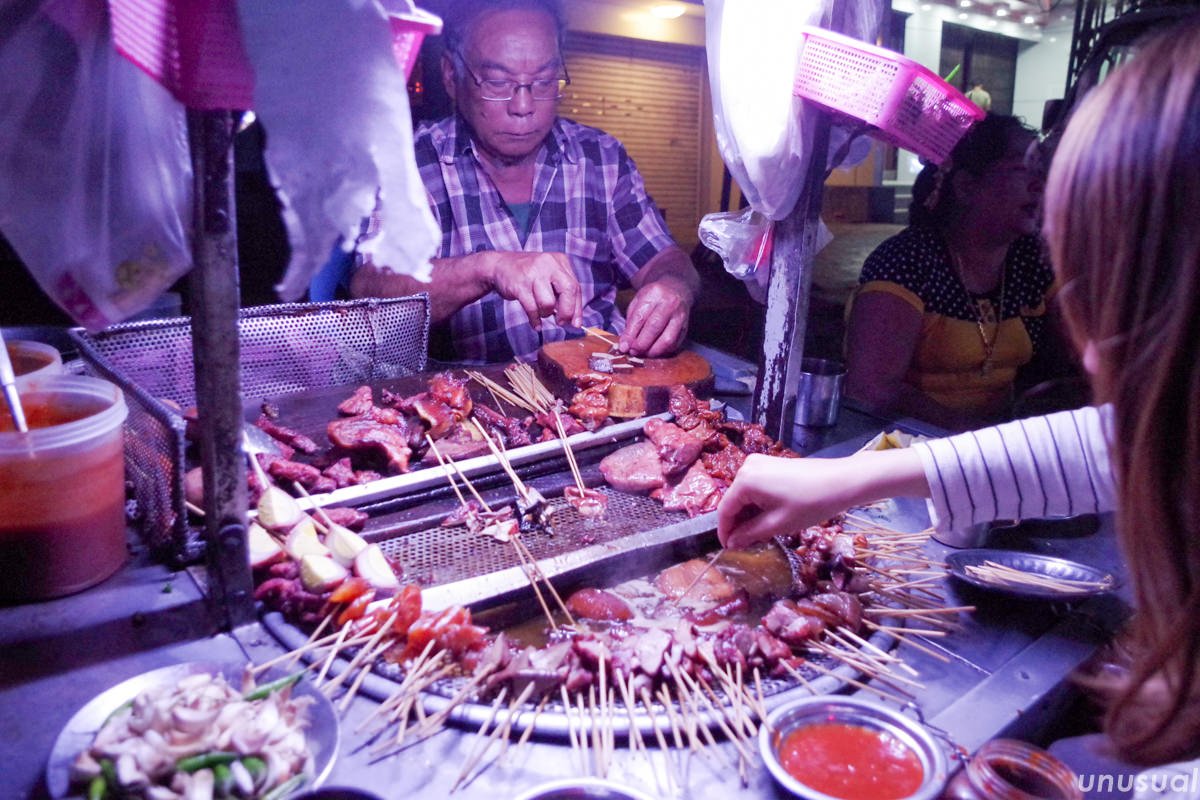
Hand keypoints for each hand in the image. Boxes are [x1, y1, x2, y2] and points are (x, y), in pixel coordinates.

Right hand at [488, 251, 582, 329]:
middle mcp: (549, 264)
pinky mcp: (520, 285)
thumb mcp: (549, 277)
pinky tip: (535, 323)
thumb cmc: (528, 275)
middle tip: (561, 322)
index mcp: (560, 261)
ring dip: (546, 314)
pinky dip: (535, 320)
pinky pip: (532, 309)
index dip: (577, 308)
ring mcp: (534, 273)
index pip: (575, 287)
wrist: (500, 265)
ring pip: (549, 303)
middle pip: (568, 290)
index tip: (576, 323)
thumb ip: (562, 294)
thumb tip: (574, 320)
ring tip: (541, 312)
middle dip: (567, 312)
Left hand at [620, 278, 692, 356]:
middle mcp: (669, 304)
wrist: (677, 289)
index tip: (624, 347)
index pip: (640, 317)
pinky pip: (675, 344)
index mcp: (653, 294)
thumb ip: (631, 321)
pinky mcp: (686, 327)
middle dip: (641, 344)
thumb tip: (625, 343)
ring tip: (644, 354)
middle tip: (633, 351)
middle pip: (654, 328)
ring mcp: (680, 316)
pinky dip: (663, 351)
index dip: (631, 334)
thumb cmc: (654, 297)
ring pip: (667, 339)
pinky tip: (655, 351)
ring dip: (653, 351)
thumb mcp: (638, 301)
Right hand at [718, 455, 851, 549]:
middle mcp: (746, 467)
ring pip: (745, 494)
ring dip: (749, 514)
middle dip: (738, 523)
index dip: (724, 531)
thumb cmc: (809, 504)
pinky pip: (755, 486)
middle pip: (734, 500)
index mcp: (745, 480)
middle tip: (747, 544)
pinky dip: (758, 502)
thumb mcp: (777, 523)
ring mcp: (759, 462)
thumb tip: (731, 543)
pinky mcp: (770, 463)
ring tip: (760, 533)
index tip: (728, 549)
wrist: (842, 481)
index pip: (724, 510)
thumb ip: (750, 533)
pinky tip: (768, 516)